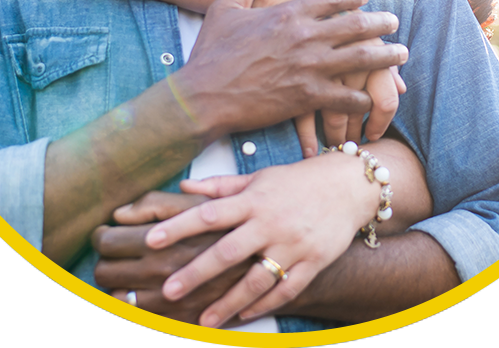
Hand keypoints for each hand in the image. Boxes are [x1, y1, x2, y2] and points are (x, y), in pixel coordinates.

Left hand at [144, 153, 380, 327]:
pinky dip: (263, 304)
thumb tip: (184, 186)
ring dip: (227, 303)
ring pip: (256, 279)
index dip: (179, 226)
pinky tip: (242, 316)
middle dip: (196, 273)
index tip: (151, 240)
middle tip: (168, 291)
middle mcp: (271, 222)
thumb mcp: (259, 178)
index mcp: (254, 199)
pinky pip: (285, 290)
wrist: (348, 185)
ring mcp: (293, 244)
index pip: (209, 213)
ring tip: (203, 320)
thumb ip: (221, 186)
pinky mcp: (313, 262)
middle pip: (228, 251)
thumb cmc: (296, 181)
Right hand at [176, 0, 407, 141]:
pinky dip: (363, 97)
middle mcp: (305, 38)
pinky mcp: (308, 97)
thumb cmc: (212, 52)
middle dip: (380, 23)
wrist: (204, 95)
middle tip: (393, 22)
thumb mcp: (225, 8)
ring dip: (386, 56)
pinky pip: (347, 98)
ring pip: (361, 59)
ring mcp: (310, 68)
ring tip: (401, 53)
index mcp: (288, 14)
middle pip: (356, 26)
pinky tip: (373, 97)